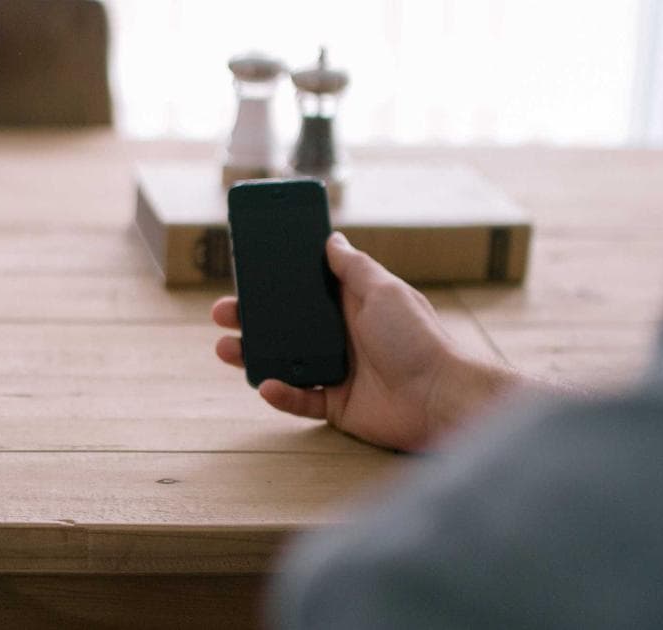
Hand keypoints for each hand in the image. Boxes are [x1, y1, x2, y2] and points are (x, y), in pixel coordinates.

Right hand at [213, 232, 520, 451]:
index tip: (246, 271)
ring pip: (283, 361)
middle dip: (250, 318)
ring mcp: (336, 371)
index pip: (304, 288)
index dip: (275, 281)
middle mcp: (340, 335)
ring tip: (225, 348)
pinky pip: (299, 400)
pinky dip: (281, 394)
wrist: (439, 397)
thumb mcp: (384, 291)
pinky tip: (266, 385)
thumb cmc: (418, 339)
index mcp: (350, 305)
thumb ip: (354, 267)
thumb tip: (331, 238)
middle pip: (285, 325)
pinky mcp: (336, 405)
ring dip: (253, 355)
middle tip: (223, 311)